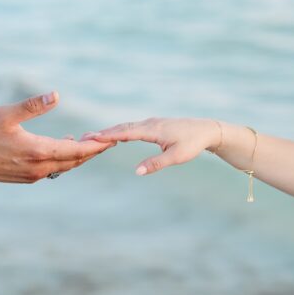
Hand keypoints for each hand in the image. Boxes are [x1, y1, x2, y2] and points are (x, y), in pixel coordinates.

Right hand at [0, 91, 114, 182]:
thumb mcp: (5, 114)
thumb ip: (32, 105)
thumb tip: (56, 95)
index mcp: (38, 151)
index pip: (77, 150)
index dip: (96, 145)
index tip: (112, 138)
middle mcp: (39, 168)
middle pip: (75, 161)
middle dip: (91, 150)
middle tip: (105, 138)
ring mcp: (32, 175)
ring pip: (64, 167)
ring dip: (77, 155)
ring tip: (86, 141)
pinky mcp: (25, 178)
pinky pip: (52, 170)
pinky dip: (63, 160)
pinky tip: (61, 148)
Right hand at [81, 117, 219, 174]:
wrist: (207, 130)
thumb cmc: (193, 144)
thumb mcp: (176, 157)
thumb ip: (155, 164)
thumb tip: (136, 172)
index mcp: (152, 130)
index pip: (125, 132)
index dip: (108, 135)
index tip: (92, 137)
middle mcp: (149, 124)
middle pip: (122, 127)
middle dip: (104, 132)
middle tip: (86, 136)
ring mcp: (151, 123)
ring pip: (127, 125)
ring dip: (111, 130)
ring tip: (95, 136)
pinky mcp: (154, 125)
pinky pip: (133, 126)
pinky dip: (121, 129)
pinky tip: (116, 135)